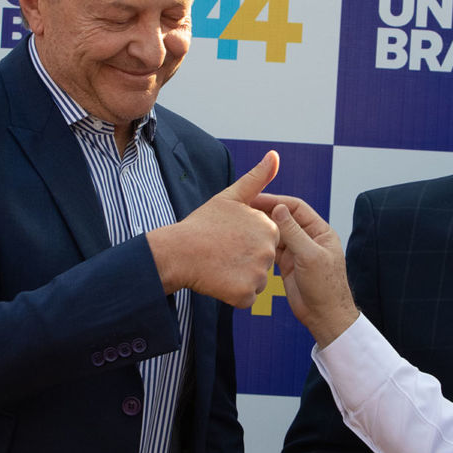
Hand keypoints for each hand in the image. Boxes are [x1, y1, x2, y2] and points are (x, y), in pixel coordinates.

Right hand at [148, 151, 280, 307]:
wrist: (176, 252)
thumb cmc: (202, 223)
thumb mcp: (231, 196)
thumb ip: (257, 178)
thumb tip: (275, 154)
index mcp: (268, 227)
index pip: (267, 240)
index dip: (246, 241)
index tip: (229, 238)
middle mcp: (268, 250)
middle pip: (263, 261)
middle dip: (246, 260)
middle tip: (222, 252)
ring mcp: (258, 273)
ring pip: (257, 280)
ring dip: (241, 277)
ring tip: (220, 265)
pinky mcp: (245, 294)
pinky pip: (247, 297)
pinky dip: (234, 294)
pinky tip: (219, 281)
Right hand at [251, 193, 358, 346]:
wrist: (324, 316)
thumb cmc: (325, 286)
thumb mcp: (310, 256)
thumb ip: (294, 232)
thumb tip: (279, 208)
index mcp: (320, 231)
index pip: (296, 207)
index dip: (277, 201)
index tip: (257, 198)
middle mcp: (308, 238)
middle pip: (285, 218)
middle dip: (267, 213)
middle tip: (245, 208)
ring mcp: (297, 251)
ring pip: (277, 233)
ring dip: (263, 229)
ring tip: (243, 223)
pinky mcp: (287, 264)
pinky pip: (273, 249)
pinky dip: (262, 244)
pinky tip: (248, 241)